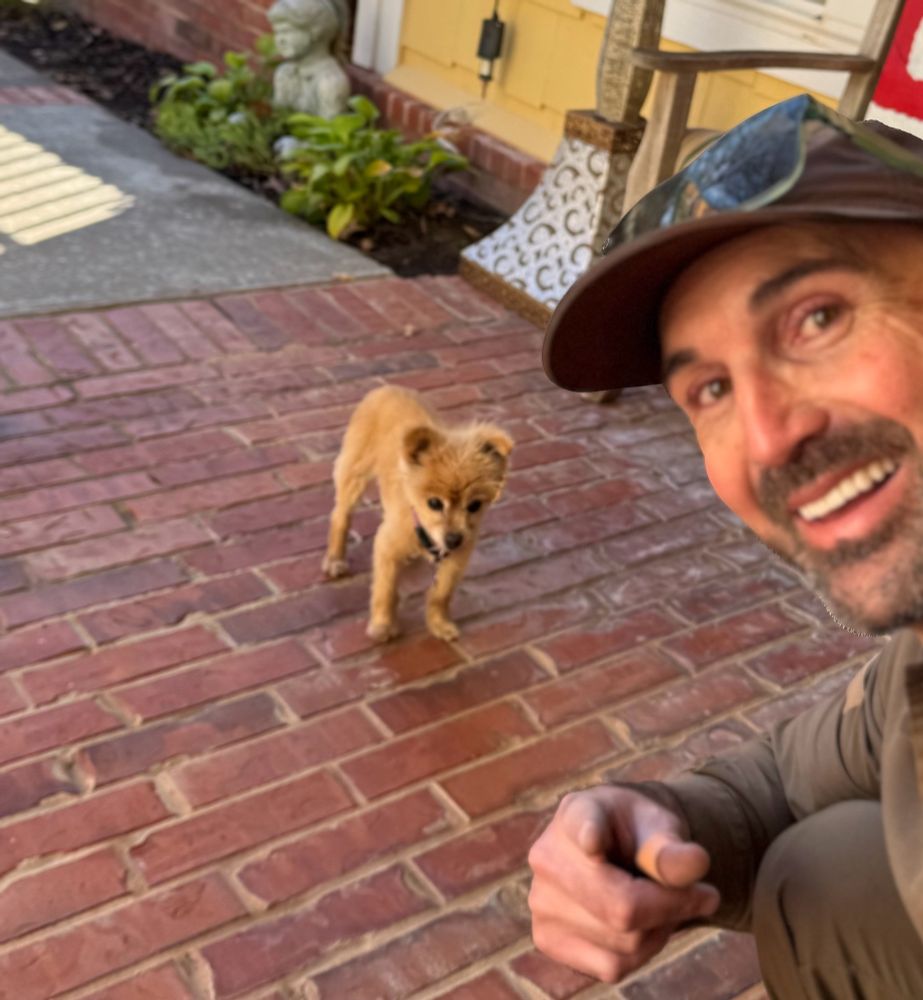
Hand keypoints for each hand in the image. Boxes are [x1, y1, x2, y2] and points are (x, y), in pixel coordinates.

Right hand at [528, 785, 720, 982]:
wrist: (615, 850)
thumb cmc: (638, 834)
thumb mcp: (660, 828)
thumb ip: (673, 848)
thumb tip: (697, 863)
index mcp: (579, 811)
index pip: (580, 823)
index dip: (588, 833)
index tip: (593, 840)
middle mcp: (547, 855)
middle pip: (623, 907)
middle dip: (674, 909)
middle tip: (705, 895)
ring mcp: (540, 901)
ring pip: (622, 943)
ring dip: (659, 931)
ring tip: (660, 903)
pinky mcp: (546, 938)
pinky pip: (611, 966)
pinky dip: (639, 954)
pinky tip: (638, 926)